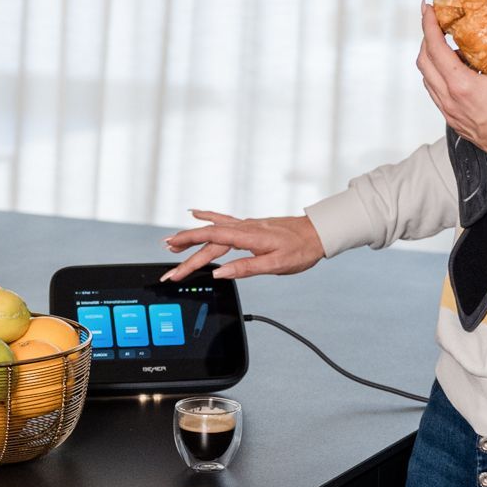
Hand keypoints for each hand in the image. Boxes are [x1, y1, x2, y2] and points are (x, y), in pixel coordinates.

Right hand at [162, 211, 324, 282]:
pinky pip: (223, 220)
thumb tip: (220, 273)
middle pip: (208, 242)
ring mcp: (246, 225)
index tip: (174, 264)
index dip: (189, 252)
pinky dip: (207, 216)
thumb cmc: (301, 249)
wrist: (317, 233)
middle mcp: (243, 228)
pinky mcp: (250, 226)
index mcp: (248, 237)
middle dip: (186, 256)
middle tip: (169, 272)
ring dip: (191, 238)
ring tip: (172, 245)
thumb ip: (246, 268)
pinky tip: (196, 213)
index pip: (210, 242)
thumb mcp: (276, 264)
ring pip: (212, 232)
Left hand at [417, 0, 486, 181]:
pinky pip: (437, 95)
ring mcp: (451, 114)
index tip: (428, 9)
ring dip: (432, 59)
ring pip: (428, 80)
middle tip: (437, 23)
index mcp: (462, 87)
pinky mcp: (456, 123)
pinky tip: (460, 72)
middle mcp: (451, 102)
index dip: (428, 24)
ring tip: (450, 46)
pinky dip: (440, 77)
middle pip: (423, 63)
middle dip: (427, 38)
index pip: (434, 48)